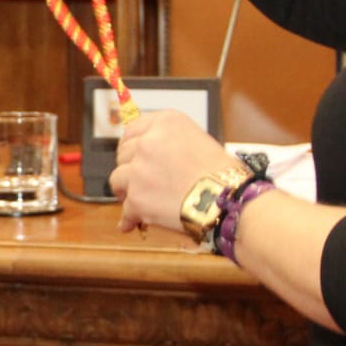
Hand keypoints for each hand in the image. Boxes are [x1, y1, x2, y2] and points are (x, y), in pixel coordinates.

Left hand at [109, 109, 241, 235]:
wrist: (228, 200)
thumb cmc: (224, 175)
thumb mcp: (200, 141)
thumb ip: (173, 144)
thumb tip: (157, 157)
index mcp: (166, 122)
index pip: (134, 129)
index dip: (131, 144)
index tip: (131, 153)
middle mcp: (148, 142)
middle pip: (123, 153)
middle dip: (130, 167)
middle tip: (138, 180)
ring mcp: (138, 170)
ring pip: (117, 179)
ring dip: (127, 190)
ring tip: (138, 200)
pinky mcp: (136, 198)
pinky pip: (125, 210)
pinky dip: (130, 218)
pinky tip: (133, 223)